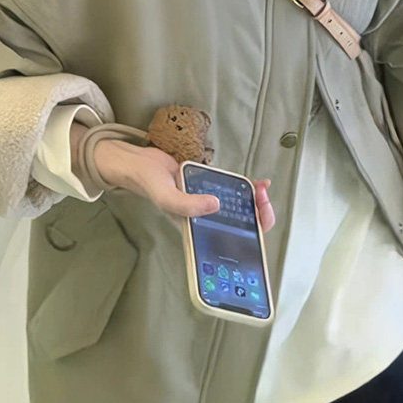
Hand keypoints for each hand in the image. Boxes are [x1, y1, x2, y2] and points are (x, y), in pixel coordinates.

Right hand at [78, 132, 275, 231]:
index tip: (260, 213)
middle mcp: (206, 218)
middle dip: (259, 213)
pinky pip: (232, 191)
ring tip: (263, 188)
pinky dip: (246, 188)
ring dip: (255, 200)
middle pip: (240, 225)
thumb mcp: (166, 197)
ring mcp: (208, 202)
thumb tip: (215, 204)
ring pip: (239, 208)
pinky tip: (256, 183)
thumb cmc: (149, 183)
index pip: (229, 239)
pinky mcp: (209, 187)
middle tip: (263, 196)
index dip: (250, 231)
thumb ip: (187, 205)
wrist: (139, 162)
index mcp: (198, 228)